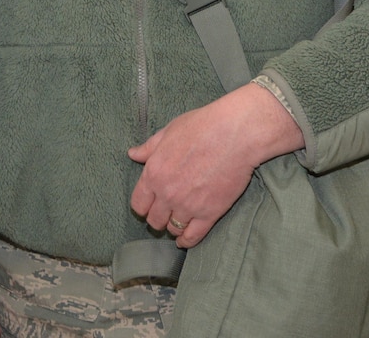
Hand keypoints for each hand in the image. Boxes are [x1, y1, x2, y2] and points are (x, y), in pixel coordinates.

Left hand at [127, 83, 302, 248]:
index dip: (143, 205)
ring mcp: (188, 206)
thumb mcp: (169, 131)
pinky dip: (187, 241)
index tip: (150, 204)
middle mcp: (167, 194)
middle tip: (166, 212)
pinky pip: (192, 237)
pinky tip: (184, 240)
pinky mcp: (209, 214)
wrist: (235, 134)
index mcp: (154, 173)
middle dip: (158, 217)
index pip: (138, 203)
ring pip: (172, 229)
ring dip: (174, 226)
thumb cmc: (202, 126)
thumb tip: (133, 154)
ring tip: (179, 220)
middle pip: (154, 220)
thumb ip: (149, 147)